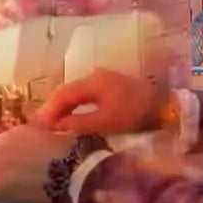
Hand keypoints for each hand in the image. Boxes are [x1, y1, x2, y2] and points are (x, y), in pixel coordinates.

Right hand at [33, 68, 163, 134]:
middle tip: (41, 124)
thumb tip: (55, 125)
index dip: (48, 110)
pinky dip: (76, 105)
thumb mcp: (105, 121)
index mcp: (92, 81)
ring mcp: (105, 79)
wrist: (165, 105)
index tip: (37, 124)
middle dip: (53, 108)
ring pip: (77, 92)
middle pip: (68, 91)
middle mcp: (95, 76)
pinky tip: (72, 115)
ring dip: (64, 107)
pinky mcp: (112, 86)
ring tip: (53, 122)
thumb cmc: (134, 113)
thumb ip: (78, 122)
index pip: (62, 94)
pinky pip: (86, 94)